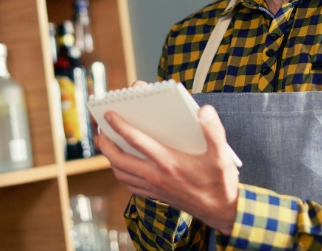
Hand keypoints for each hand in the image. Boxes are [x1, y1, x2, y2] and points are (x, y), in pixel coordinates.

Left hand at [96, 82, 238, 234]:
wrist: (221, 211)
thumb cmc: (220, 181)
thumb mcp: (222, 154)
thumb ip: (213, 131)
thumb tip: (204, 111)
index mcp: (169, 162)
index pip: (136, 141)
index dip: (120, 126)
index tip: (109, 114)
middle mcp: (157, 175)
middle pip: (119, 159)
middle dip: (105, 144)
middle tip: (100, 131)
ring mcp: (154, 187)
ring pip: (121, 173)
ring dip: (110, 159)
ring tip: (106, 145)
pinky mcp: (156, 196)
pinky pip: (130, 185)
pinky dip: (122, 173)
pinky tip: (125, 165)